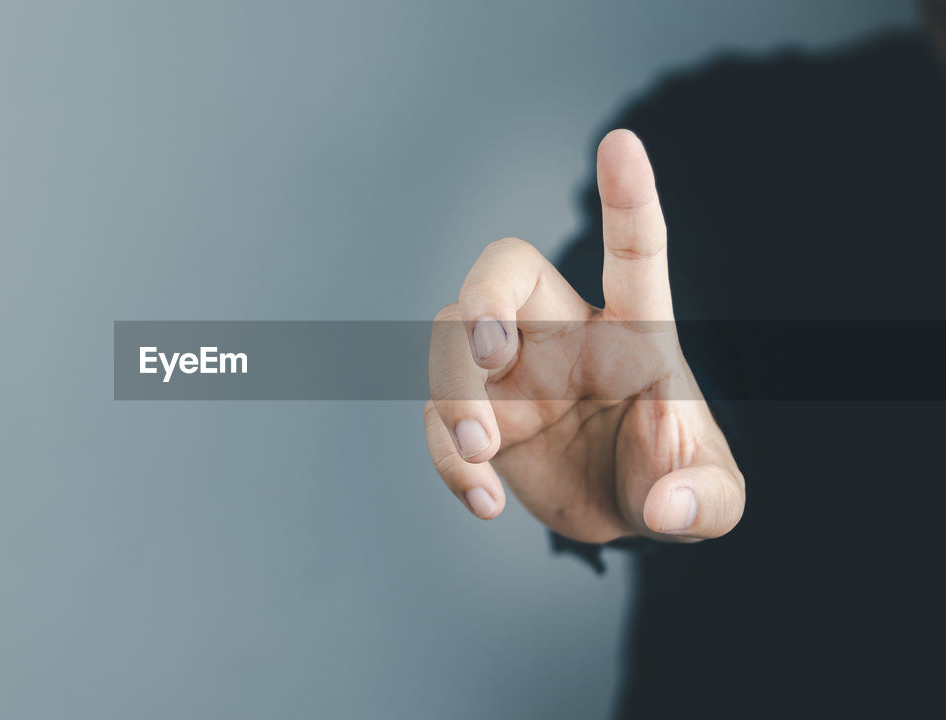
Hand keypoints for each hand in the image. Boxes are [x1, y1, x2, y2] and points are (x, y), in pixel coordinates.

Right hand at [424, 130, 743, 542]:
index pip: (632, 254)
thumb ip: (704, 499)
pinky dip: (448, 458)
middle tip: (489, 352)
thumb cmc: (674, 480)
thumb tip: (666, 507)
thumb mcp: (713, 499)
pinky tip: (485, 501)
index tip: (621, 143)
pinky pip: (436, 417)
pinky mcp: (476, 416)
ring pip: (451, 340)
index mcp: (632, 334)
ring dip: (453, 391)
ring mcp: (510, 374)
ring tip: (481, 450)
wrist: (621, 515)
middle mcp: (562, 336)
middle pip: (504, 272)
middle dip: (484, 299)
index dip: (626, 199)